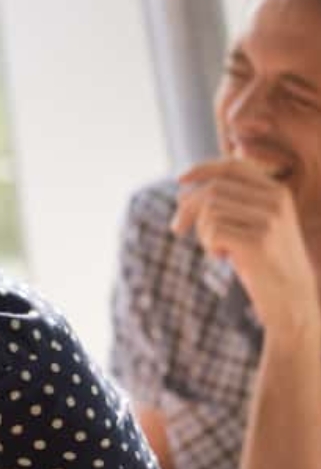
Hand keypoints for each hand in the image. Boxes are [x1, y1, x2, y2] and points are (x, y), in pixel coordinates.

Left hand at [172, 158, 318, 333]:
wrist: (292, 301)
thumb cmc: (264, 263)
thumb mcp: (249, 226)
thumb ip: (227, 205)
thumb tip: (183, 191)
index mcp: (277, 192)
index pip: (233, 166)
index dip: (202, 169)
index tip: (179, 181)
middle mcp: (276, 200)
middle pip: (213, 189)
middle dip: (187, 208)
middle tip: (176, 229)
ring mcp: (270, 219)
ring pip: (210, 210)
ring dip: (202, 232)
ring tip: (216, 248)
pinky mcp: (259, 240)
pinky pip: (213, 231)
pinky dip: (209, 245)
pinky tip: (223, 258)